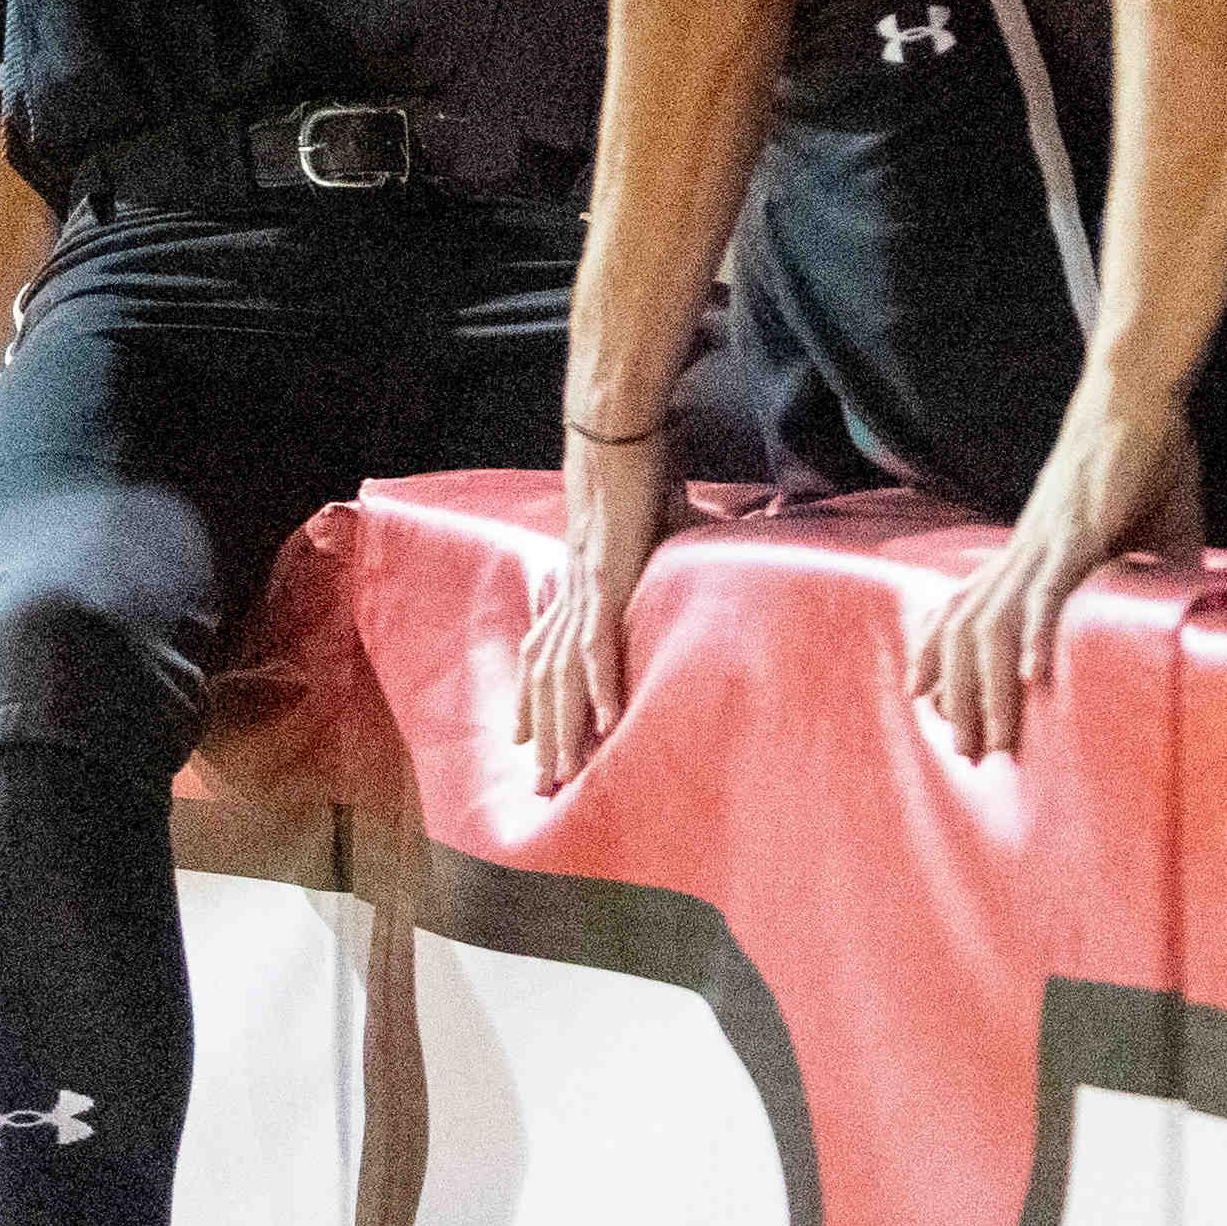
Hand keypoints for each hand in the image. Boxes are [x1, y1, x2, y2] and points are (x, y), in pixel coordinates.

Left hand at [516, 421, 690, 791]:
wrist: (625, 438)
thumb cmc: (643, 481)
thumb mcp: (657, 535)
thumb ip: (669, 560)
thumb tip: (704, 562)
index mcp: (577, 587)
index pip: (544, 655)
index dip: (532, 699)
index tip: (522, 740)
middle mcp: (572, 596)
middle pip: (547, 680)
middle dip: (543, 735)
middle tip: (540, 787)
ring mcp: (585, 590)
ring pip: (564, 674)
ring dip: (563, 727)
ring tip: (563, 773)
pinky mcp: (607, 580)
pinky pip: (599, 643)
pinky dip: (598, 684)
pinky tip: (603, 722)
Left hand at [908, 380, 1201, 759]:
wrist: (1133, 401)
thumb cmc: (1134, 471)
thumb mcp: (1132, 543)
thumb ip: (1131, 586)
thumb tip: (1153, 627)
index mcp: (1028, 555)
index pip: (969, 616)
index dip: (945, 662)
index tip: (935, 711)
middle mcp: (1023, 553)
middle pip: (972, 633)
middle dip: (963, 696)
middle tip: (966, 753)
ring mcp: (1046, 540)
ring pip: (1000, 620)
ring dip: (991, 683)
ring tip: (993, 736)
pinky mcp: (1081, 528)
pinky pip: (1052, 585)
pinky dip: (1038, 628)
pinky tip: (1031, 672)